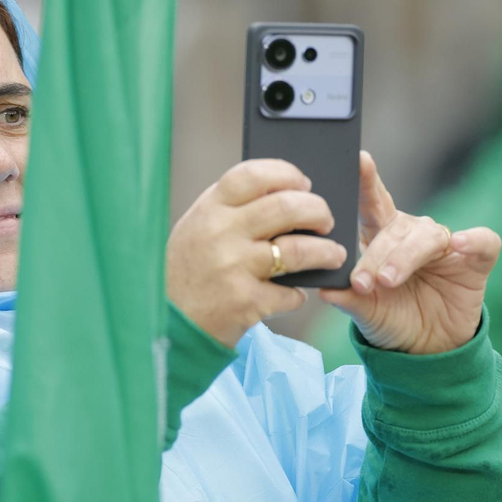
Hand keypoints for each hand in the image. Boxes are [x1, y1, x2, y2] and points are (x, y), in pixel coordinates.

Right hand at [167, 159, 347, 347]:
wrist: (167, 326)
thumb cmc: (187, 273)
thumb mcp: (195, 230)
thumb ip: (228, 210)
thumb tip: (283, 193)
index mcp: (208, 210)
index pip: (254, 174)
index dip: (287, 174)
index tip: (304, 184)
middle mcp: (221, 234)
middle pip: (287, 206)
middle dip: (319, 210)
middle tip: (326, 220)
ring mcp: (234, 268)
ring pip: (300, 249)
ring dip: (326, 251)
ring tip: (333, 254)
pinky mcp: (247, 302)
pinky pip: (291, 293)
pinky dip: (298, 295)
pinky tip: (294, 295)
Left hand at [319, 152, 500, 354]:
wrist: (427, 349)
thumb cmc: (391, 319)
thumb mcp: (366, 313)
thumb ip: (349, 299)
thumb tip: (325, 289)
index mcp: (381, 237)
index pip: (371, 203)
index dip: (365, 181)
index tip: (357, 160)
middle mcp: (412, 234)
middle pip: (394, 228)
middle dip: (377, 254)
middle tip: (362, 281)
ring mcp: (445, 245)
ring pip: (427, 236)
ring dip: (405, 257)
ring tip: (387, 280)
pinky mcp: (475, 260)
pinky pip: (482, 241)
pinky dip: (472, 239)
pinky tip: (458, 244)